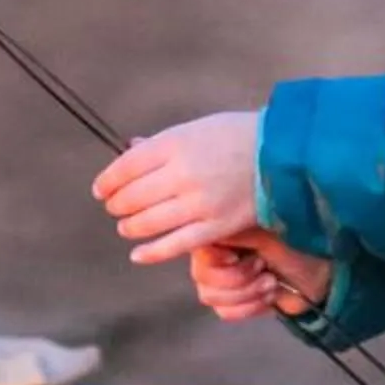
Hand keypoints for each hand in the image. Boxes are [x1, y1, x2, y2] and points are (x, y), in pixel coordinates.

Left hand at [93, 110, 260, 263]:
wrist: (284, 156)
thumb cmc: (238, 137)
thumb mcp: (196, 129)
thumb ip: (161, 144)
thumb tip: (128, 151)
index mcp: (176, 144)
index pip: (125, 167)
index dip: (107, 181)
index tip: (101, 189)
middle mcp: (183, 174)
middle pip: (132, 196)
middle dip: (117, 204)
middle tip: (114, 207)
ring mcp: (199, 203)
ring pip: (148, 222)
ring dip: (130, 226)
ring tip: (126, 226)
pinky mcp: (215, 227)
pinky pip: (175, 245)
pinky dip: (151, 252)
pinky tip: (138, 255)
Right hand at [191, 229, 333, 321]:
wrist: (320, 277)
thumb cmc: (298, 246)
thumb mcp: (267, 232)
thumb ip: (236, 231)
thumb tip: (212, 232)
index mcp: (224, 231)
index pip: (197, 247)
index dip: (212, 258)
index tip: (234, 257)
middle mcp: (218, 254)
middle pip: (201, 275)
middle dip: (236, 278)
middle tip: (263, 267)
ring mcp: (223, 280)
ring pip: (210, 296)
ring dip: (246, 293)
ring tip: (270, 283)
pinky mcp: (234, 302)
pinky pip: (224, 312)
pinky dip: (249, 307)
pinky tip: (269, 297)